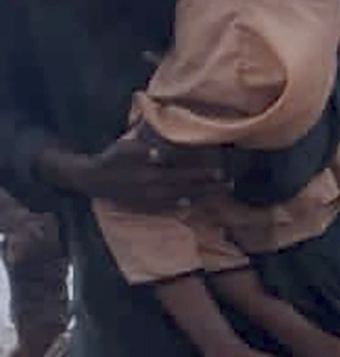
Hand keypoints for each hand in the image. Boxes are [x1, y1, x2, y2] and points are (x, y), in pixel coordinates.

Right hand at [52, 129, 225, 210]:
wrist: (92, 180)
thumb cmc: (111, 159)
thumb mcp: (124, 148)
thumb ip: (143, 151)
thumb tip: (160, 153)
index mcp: (151, 175)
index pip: (184, 175)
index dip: (203, 174)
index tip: (221, 172)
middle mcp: (153, 190)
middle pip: (187, 188)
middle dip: (210, 187)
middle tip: (230, 184)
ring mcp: (149, 200)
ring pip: (180, 198)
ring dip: (201, 196)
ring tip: (219, 193)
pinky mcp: (143, 205)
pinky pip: (165, 208)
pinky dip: (179, 206)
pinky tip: (191, 205)